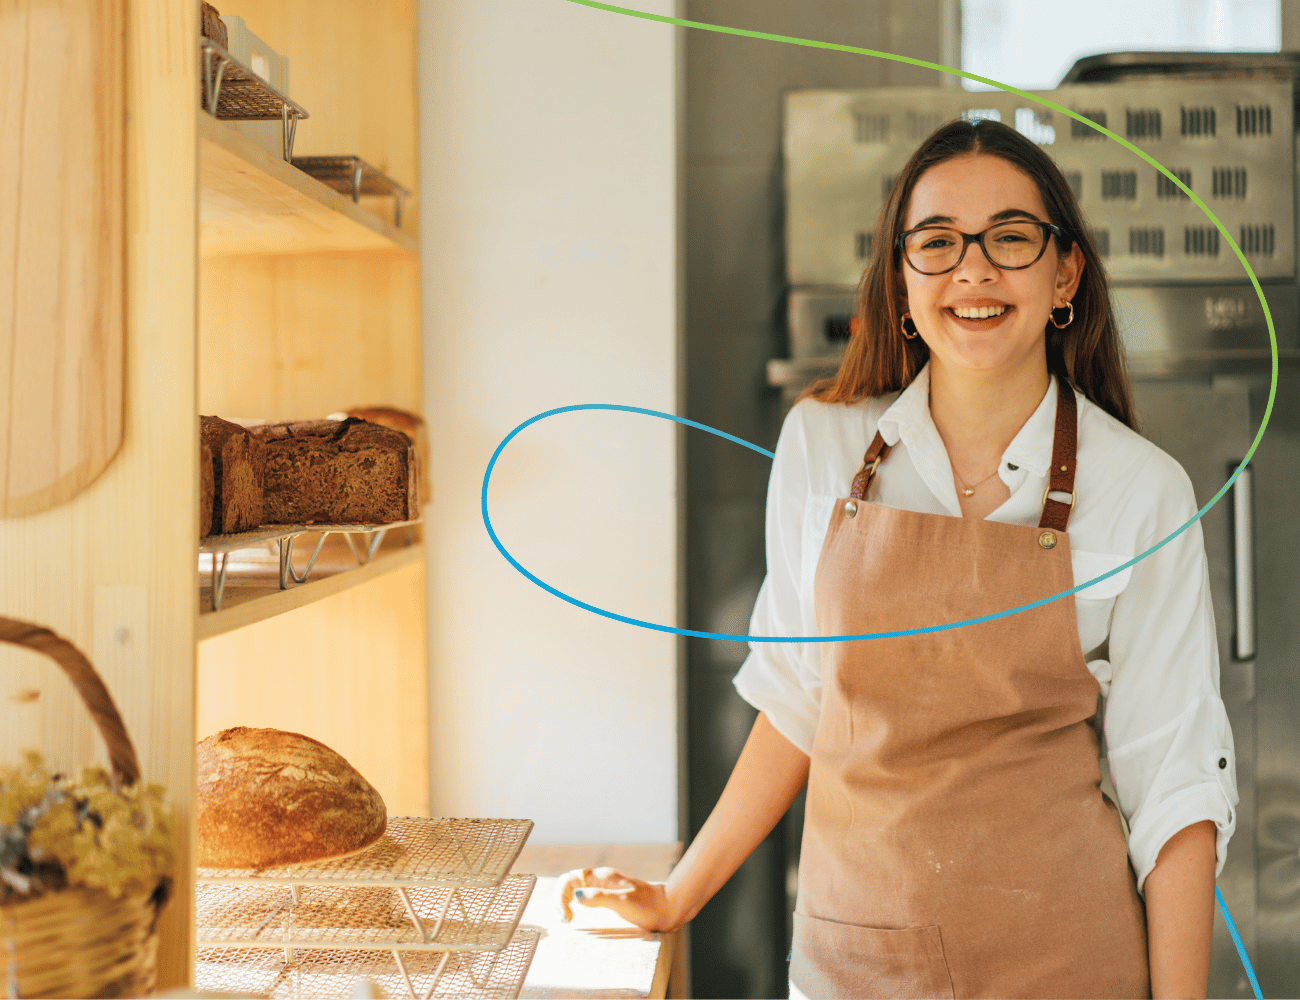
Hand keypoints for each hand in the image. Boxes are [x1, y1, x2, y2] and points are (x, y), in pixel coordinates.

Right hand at [555, 866, 676, 931]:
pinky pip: (586, 897)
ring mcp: (605, 888)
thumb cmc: (649, 907)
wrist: (670, 908)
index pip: (569, 879)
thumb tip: (575, 896)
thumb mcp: (623, 903)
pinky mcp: (611, 897)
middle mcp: (601, 880)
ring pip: (577, 889)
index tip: (567, 918)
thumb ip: (600, 897)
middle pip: (570, 883)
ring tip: (565, 920)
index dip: (561, 897)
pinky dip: (576, 905)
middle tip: (564, 921)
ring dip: (566, 902)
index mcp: (602, 878)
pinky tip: (577, 918)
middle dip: (560, 899)